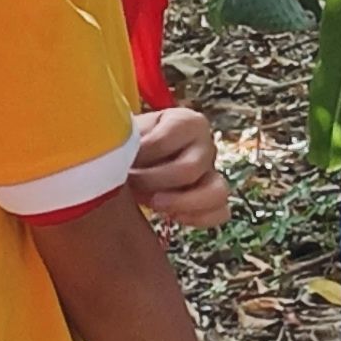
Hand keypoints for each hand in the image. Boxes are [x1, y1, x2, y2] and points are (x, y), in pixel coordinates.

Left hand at [128, 106, 230, 229]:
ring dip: (181, 202)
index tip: (120, 161)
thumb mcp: (127, 135)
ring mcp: (213, 172)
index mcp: (187, 122)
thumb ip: (128, 141)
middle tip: (129, 183)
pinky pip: (220, 212)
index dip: (140, 155)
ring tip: (153, 204)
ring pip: (217, 192)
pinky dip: (198, 218)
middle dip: (153, 181)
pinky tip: (172, 216)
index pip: (166, 140)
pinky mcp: (214, 198)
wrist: (132, 163)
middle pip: (190, 169)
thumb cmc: (130, 146)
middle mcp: (206, 145)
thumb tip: (120, 157)